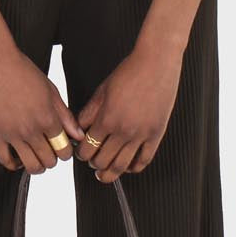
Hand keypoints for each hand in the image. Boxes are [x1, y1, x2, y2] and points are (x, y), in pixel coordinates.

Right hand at [0, 42, 86, 174]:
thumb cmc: (24, 71)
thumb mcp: (51, 91)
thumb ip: (65, 115)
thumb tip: (77, 135)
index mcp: (47, 117)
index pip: (64, 149)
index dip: (66, 152)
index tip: (62, 147)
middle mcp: (31, 129)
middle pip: (49, 161)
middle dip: (53, 159)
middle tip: (50, 151)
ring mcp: (12, 133)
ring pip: (30, 166)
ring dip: (37, 166)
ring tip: (37, 157)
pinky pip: (5, 160)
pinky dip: (14, 165)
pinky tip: (19, 158)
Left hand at [73, 42, 183, 180]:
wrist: (156, 62)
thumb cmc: (129, 72)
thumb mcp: (102, 91)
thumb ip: (89, 113)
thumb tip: (79, 130)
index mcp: (107, 119)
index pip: (87, 149)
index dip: (81, 154)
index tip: (82, 152)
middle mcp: (123, 131)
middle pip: (102, 161)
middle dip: (93, 164)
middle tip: (92, 162)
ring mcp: (141, 134)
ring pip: (122, 166)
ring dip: (110, 174)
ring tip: (105, 174)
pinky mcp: (156, 134)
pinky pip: (144, 160)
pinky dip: (134, 168)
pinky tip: (128, 167)